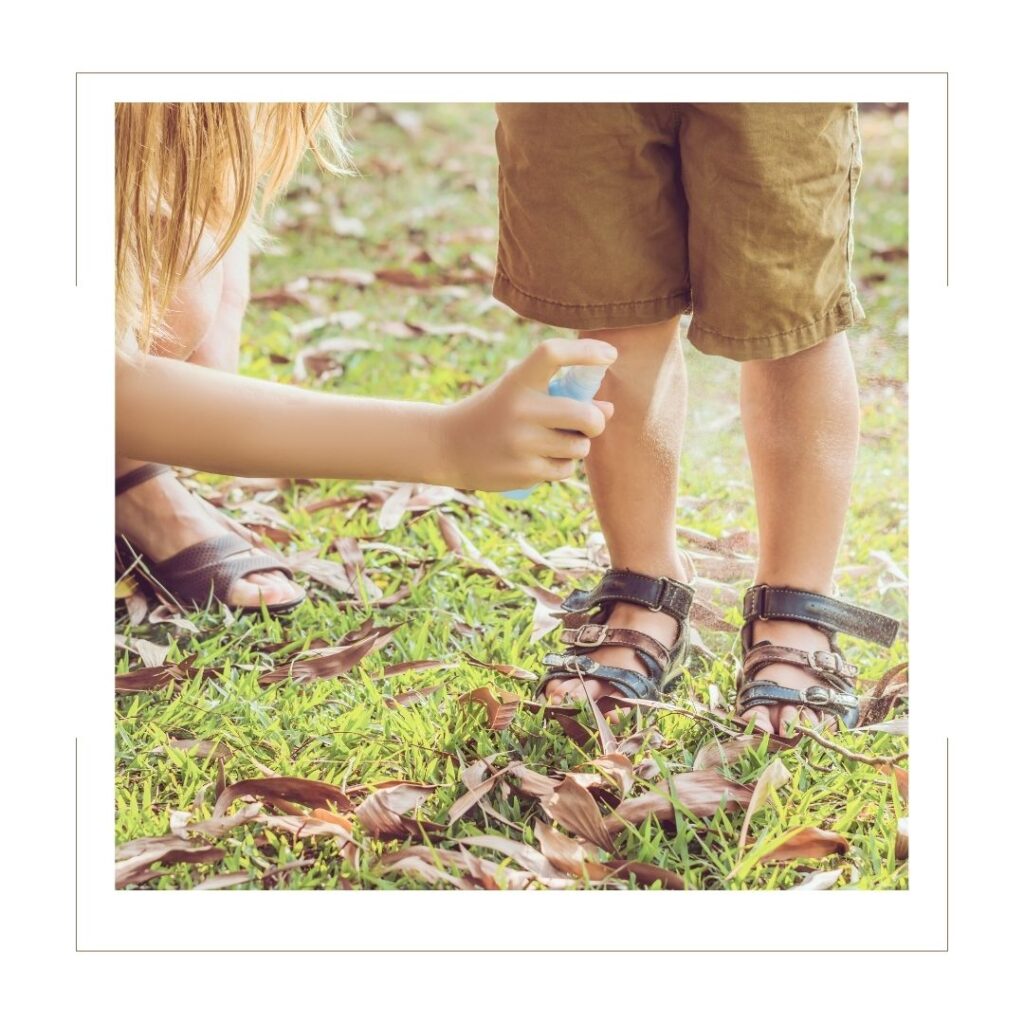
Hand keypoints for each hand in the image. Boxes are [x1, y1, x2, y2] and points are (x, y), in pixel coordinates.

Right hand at [438, 338, 616, 490]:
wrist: (446, 447)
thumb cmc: (494, 414)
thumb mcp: (519, 394)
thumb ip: (561, 397)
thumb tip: (609, 410)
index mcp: (516, 381)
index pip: (552, 354)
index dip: (586, 351)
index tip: (611, 355)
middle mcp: (520, 410)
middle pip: (585, 415)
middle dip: (596, 421)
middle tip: (589, 423)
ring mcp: (521, 443)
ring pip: (579, 447)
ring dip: (577, 446)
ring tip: (553, 442)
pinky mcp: (524, 472)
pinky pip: (566, 470)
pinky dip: (562, 466)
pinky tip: (540, 460)